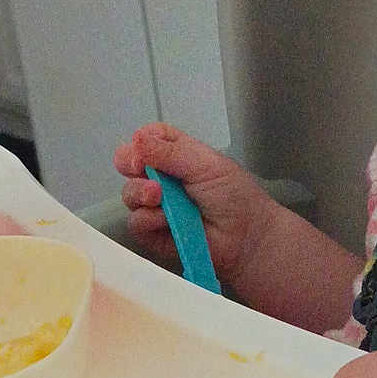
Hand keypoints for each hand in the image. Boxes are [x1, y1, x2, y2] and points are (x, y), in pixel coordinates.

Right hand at [113, 124, 275, 292]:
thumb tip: (138, 139)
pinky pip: (136, 222)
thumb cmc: (236, 198)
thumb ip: (171, 151)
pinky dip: (148, 219)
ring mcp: (157, 206)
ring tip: (161, 197)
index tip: (142, 148)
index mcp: (177, 156)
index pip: (147, 139)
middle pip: (129, 164)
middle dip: (130, 164)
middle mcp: (163, 179)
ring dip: (141, 193)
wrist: (247, 238)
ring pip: (129, 194)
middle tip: (140, 168)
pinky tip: (167, 220)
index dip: (140, 142)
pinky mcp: (154, 233)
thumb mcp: (207, 163)